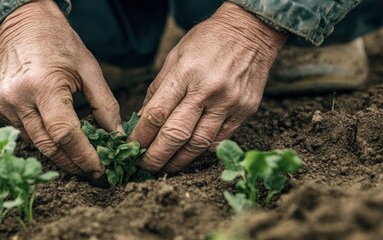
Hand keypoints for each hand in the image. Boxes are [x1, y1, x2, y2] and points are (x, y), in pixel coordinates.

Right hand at [0, 0, 122, 178]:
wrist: (22, 26)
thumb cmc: (60, 44)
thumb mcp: (89, 69)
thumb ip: (104, 105)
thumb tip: (116, 137)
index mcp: (43, 85)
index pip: (65, 133)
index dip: (83, 155)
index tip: (100, 169)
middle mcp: (19, 98)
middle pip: (48, 145)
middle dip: (73, 163)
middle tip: (93, 172)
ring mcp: (5, 105)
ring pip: (36, 144)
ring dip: (60, 155)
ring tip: (82, 161)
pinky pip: (25, 133)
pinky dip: (45, 141)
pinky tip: (60, 142)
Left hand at [129, 2, 287, 172]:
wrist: (250, 32)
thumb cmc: (207, 41)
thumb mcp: (175, 56)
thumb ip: (158, 89)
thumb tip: (143, 119)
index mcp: (186, 73)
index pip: (157, 114)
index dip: (141, 136)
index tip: (132, 147)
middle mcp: (208, 90)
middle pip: (176, 134)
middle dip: (156, 156)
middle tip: (144, 167)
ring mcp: (229, 102)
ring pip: (199, 143)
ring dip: (179, 160)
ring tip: (165, 168)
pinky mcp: (245, 110)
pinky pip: (220, 139)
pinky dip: (202, 150)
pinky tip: (189, 154)